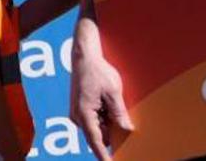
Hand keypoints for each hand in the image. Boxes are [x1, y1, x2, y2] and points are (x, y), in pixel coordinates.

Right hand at [70, 18, 132, 160]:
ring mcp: (78, 112)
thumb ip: (119, 113)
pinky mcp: (81, 107)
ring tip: (116, 107)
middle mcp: (78, 116)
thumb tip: (127, 130)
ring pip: (97, 127)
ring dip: (108, 124)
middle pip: (98, 135)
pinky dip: (104, 117)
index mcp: (84, 114)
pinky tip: (110, 105)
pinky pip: (95, 119)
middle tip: (125, 134)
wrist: (83, 55)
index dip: (104, 156)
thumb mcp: (113, 92)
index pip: (96, 142)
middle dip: (112, 136)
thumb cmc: (97, 71)